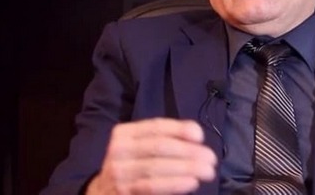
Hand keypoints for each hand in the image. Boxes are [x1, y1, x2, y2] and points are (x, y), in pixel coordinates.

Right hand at [86, 118, 217, 193]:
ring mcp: (119, 172)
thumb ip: (165, 139)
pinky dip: (174, 184)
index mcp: (124, 133)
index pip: (155, 127)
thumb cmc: (131, 165)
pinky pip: (152, 186)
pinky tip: (191, 183)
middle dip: (189, 152)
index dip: (179, 130)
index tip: (200, 136)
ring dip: (186, 169)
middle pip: (159, 147)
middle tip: (211, 158)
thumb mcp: (141, 147)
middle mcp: (119, 150)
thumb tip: (196, 136)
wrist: (103, 191)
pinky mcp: (124, 191)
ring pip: (157, 167)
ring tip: (207, 171)